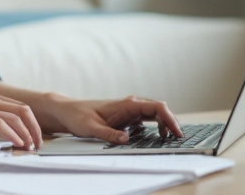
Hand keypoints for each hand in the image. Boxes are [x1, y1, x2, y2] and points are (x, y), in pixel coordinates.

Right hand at [0, 89, 43, 149]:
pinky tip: (17, 144)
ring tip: (30, 147)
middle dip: (35, 128)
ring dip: (27, 134)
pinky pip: (1, 125)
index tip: (36, 138)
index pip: (18, 107)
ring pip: (15, 117)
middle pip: (22, 109)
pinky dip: (13, 135)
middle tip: (38, 144)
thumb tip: (7, 133)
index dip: (32, 123)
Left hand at [44, 94, 182, 144]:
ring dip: (164, 125)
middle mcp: (130, 105)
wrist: (67, 111)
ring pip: (154, 114)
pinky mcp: (126, 117)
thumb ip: (108, 134)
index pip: (157, 107)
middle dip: (171, 123)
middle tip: (177, 140)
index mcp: (126, 104)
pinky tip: (155, 137)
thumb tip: (126, 140)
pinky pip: (146, 119)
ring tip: (168, 139)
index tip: (176, 133)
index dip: (170, 118)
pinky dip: (155, 127)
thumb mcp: (91, 128)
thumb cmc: (78, 116)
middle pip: (159, 110)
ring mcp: (129, 110)